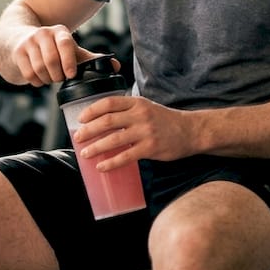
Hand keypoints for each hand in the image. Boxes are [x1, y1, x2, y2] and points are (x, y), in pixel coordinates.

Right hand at [9, 25, 116, 86]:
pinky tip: (39, 78)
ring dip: (47, 79)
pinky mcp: (18, 52)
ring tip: (50, 78)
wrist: (21, 38)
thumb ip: (91, 59)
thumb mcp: (70, 50)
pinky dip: (36, 81)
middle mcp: (43, 33)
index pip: (65, 44)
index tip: (71, 75)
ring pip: (39, 68)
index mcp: (60, 32)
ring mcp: (29, 41)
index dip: (69, 60)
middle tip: (60, 78)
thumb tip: (116, 66)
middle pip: (51, 60)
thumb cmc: (52, 48)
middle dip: (57, 75)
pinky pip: (28, 73)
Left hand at [71, 96, 195, 170]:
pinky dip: (111, 162)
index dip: (92, 111)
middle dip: (89, 130)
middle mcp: (140, 115)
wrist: (191, 131)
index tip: (81, 119)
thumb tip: (103, 120)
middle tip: (78, 138)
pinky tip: (102, 166)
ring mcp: (145, 132)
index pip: (109, 103)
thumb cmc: (166, 120)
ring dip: (96, 147)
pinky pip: (126, 156)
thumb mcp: (147, 107)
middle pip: (107, 121)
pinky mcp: (150, 148)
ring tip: (85, 153)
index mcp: (137, 103)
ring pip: (114, 139)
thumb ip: (128, 111)